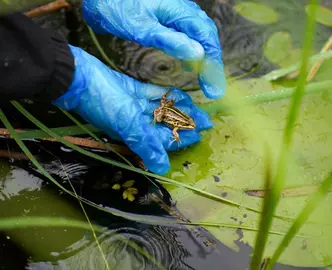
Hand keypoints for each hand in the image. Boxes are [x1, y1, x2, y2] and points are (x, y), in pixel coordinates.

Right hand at [53, 46, 212, 174]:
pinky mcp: (132, 89)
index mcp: (135, 134)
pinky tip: (181, 95)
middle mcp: (136, 122)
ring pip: (162, 110)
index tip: (201, 134)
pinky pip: (154, 94)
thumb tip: (162, 170)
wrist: (78, 76)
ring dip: (179, 109)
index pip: (164, 140)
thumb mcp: (126, 125)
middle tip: (206, 121)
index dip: (182, 138)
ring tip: (198, 108)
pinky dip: (167, 95)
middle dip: (186, 123)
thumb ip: (146, 145)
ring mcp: (134, 106)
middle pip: (166, 125)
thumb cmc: (102, 101)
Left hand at [82, 0, 225, 98]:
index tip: (213, 87)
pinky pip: (189, 34)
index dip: (213, 63)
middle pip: (207, 37)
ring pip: (200, 36)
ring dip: (205, 59)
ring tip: (205, 81)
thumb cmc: (118, 9)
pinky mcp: (169, 18)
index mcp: (180, 10)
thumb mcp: (143, 28)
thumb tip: (199, 54)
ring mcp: (177, 13)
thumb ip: (170, 40)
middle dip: (212, 64)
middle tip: (212, 89)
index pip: (207, 37)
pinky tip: (190, 64)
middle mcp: (183, 9)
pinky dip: (194, 52)